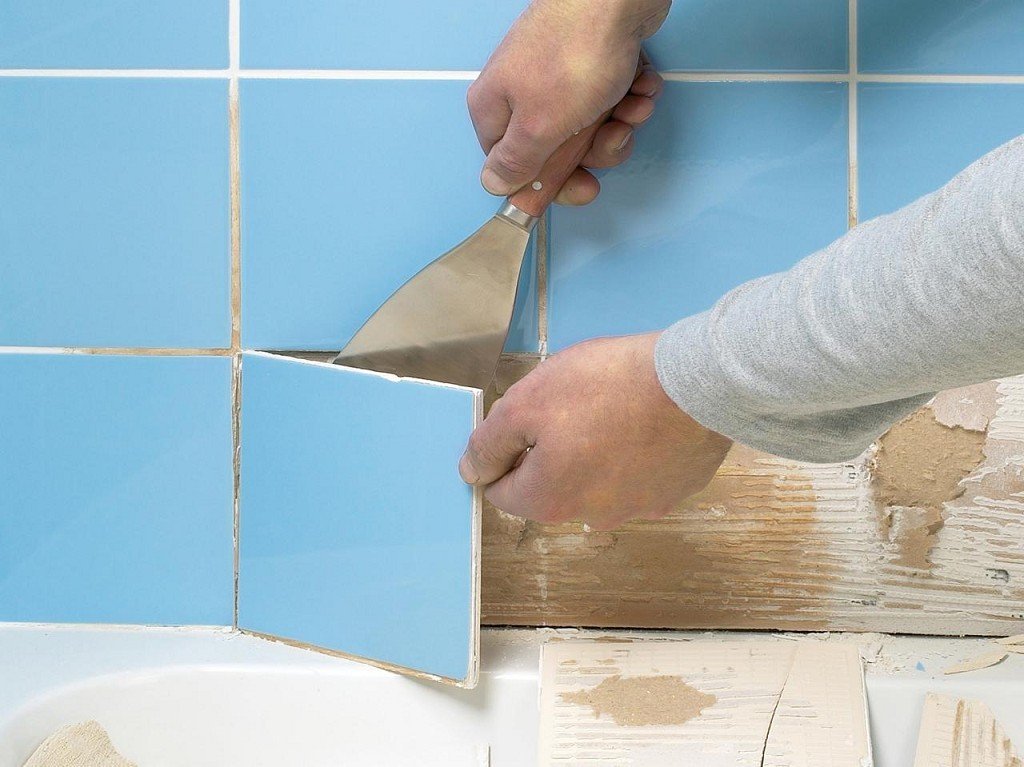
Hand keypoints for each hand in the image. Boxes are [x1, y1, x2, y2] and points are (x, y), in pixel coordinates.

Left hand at [459, 333, 732, 529]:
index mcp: (549, 501)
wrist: (694, 381)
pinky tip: (645, 420)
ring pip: (597, 482)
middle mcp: (592, 518)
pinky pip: (640, 474)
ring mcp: (640, 508)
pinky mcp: (676, 490)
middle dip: (550, 451)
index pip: (501, 491)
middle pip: (551, 487)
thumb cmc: (604, 387)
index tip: (527, 417)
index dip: (504, 451)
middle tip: (571, 406)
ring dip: (594, 453)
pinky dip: (635, 453)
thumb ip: (489, 443)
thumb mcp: (525, 402)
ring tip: (613, 408)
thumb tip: (471, 473)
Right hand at [468, 0, 668, 204]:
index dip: (550, 183)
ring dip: (619, 125)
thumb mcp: (539, 127)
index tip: (580, 183)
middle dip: (595, 152)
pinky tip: (638, 86)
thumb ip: (516, 163)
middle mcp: (523, 94)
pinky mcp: (590, 65)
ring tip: (629, 105)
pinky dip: (631, 98)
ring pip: (589, 131)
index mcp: (497, 110)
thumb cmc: (575, 53)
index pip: (513, 168)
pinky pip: (611, 101)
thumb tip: (495, 184)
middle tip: (611, 138)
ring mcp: (557, 79)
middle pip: (558, 153)